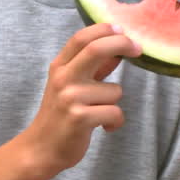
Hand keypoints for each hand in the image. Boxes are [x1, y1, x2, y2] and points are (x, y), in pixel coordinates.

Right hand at [22, 23, 140, 173]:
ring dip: (114, 104)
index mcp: (60, 67)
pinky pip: (115, 112)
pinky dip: (115, 122)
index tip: (122, 31)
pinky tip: (103, 127)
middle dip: (123, 44)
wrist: (41, 149)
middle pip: (97, 49)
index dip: (104, 29)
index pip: (81, 37)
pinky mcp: (80, 118)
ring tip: (98, 114)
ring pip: (115, 90)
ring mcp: (70, 98)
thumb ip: (92, 68)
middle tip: (138, 49)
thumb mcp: (70, 85)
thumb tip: (117, 50)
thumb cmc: (60, 115)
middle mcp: (63, 78)